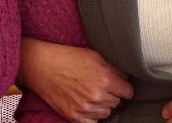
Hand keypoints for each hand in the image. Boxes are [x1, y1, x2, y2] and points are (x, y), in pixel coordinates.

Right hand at [19, 39, 133, 120]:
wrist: (43, 66)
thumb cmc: (68, 57)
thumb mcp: (95, 55)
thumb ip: (113, 68)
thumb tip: (126, 77)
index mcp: (104, 79)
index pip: (128, 91)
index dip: (124, 87)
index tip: (120, 85)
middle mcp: (97, 96)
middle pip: (117, 102)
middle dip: (112, 94)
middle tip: (101, 85)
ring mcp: (85, 108)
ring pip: (106, 113)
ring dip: (102, 105)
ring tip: (91, 93)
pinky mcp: (74, 116)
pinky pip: (93, 121)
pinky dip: (92, 114)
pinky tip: (86, 103)